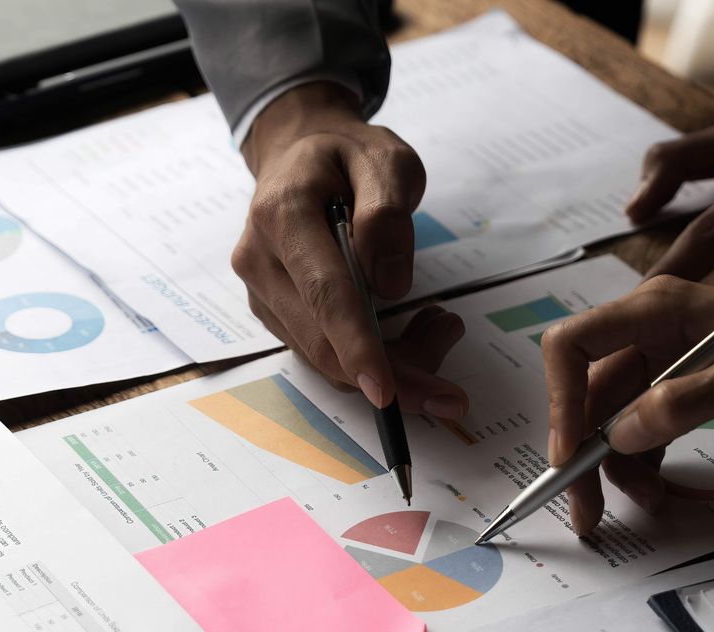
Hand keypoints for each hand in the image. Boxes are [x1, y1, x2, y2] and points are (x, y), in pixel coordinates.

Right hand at [233, 82, 466, 418]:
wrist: (299, 155)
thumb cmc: (346, 156)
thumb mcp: (385, 159)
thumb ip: (387, 214)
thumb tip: (390, 285)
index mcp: (283, 215)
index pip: (324, 293)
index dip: (357, 347)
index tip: (385, 393)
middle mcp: (260, 260)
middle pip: (324, 342)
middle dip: (393, 375)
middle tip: (454, 389)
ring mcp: (263, 292)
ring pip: (328, 360)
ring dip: (395, 363)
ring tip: (443, 325)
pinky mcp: (277, 314)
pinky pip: (327, 355)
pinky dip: (377, 358)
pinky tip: (414, 328)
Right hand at [539, 274, 713, 533]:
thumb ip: (685, 402)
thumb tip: (622, 435)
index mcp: (655, 310)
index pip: (572, 347)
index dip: (561, 402)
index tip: (573, 456)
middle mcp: (649, 330)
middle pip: (587, 394)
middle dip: (584, 454)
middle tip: (588, 514)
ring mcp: (665, 356)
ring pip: (613, 417)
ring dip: (618, 465)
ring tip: (649, 503)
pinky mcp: (683, 382)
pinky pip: (643, 425)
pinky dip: (644, 459)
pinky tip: (661, 489)